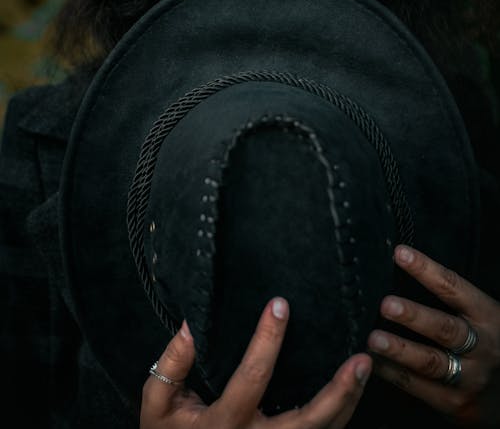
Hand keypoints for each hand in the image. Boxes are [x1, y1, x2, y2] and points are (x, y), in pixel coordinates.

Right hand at [141, 297, 371, 427]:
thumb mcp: (157, 406)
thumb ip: (172, 365)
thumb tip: (190, 324)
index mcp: (224, 425)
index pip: (251, 378)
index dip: (267, 340)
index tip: (280, 303)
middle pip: (307, 423)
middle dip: (337, 391)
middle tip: (360, 357)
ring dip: (348, 402)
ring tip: (365, 366)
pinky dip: (340, 416)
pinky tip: (352, 389)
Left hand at [368, 245, 499, 426]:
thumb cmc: (489, 344)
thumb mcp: (483, 317)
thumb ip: (455, 301)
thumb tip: (407, 271)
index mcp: (487, 316)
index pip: (453, 287)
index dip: (427, 269)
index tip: (400, 254)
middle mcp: (481, 346)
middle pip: (444, 328)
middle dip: (414, 316)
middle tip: (386, 305)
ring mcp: (470, 377)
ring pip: (431, 362)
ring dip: (399, 349)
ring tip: (374, 339)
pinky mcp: (456, 403)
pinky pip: (420, 388)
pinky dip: (395, 374)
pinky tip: (375, 362)